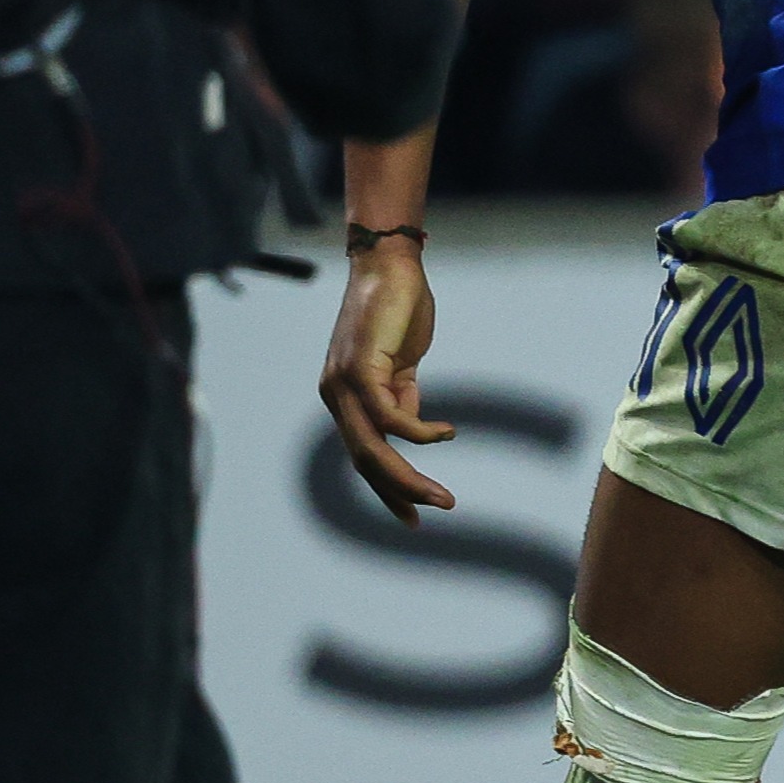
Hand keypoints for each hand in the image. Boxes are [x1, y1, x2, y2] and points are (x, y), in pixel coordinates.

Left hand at [318, 235, 456, 524]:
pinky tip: (447, 433)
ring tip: (443, 495)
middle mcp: (336, 396)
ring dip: (409, 478)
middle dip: (401, 493)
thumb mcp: (401, 362)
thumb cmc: (398, 310)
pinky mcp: (360, 368)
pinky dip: (420, 432)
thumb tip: (413, 423)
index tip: (414, 516)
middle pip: (365, 460)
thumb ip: (402, 393)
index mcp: (346, 398)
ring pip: (373, 448)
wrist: (389, 266)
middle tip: (439, 509)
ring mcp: (343, 384)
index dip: (388, 489)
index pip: (364, 455)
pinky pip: (390, 417)